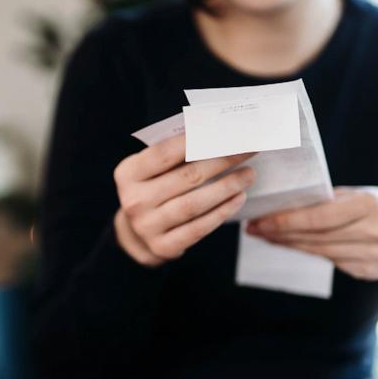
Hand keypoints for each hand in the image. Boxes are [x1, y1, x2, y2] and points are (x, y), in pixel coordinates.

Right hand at [114, 135, 254, 265]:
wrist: (137, 232)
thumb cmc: (152, 189)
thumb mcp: (151, 169)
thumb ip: (174, 153)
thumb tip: (215, 134)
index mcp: (128, 173)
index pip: (164, 153)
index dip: (196, 140)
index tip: (225, 132)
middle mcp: (134, 200)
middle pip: (186, 177)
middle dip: (222, 161)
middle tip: (247, 150)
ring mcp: (147, 226)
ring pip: (194, 204)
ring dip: (226, 187)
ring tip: (248, 175)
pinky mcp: (163, 246)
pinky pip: (199, 228)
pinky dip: (222, 211)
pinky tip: (238, 198)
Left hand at [246, 186, 377, 280]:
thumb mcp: (362, 194)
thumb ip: (329, 201)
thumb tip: (286, 207)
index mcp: (369, 206)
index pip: (317, 218)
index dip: (285, 222)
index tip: (258, 221)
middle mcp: (373, 234)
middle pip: (314, 238)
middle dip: (279, 234)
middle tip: (254, 229)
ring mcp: (372, 258)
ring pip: (319, 253)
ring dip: (289, 245)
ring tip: (267, 237)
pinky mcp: (368, 273)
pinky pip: (331, 262)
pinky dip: (311, 253)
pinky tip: (293, 246)